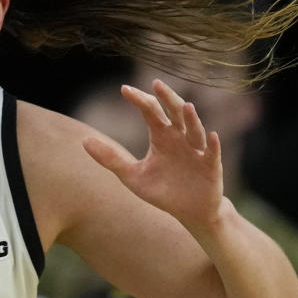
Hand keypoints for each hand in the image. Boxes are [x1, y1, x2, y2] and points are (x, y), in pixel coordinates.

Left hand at [83, 79, 224, 230]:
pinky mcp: (210, 166)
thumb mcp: (133, 176)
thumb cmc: (163, 191)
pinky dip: (213, 145)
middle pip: (174, 112)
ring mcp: (196, 150)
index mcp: (161, 135)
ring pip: (194, 129)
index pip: (150, 111)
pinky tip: (213, 136)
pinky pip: (212, 153)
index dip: (139, 100)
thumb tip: (83, 140)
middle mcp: (180, 137)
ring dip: (191, 118)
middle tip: (156, 84)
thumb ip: (110, 158)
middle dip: (167, 98)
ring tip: (186, 105)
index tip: (124, 89)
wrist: (189, 213)